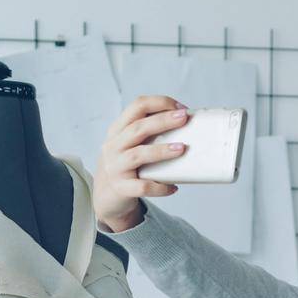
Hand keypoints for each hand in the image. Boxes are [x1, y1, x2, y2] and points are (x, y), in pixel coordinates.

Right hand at [92, 95, 189, 231]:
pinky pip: (142, 187)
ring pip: (138, 155)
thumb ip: (150, 133)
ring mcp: (115, 167)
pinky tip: (173, 187)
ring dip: (161, 150)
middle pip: (138, 128)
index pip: (137, 106)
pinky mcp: (121, 188)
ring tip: (181, 149)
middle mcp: (114, 146)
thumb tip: (189, 125)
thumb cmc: (127, 164)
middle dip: (163, 121)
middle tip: (184, 118)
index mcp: (118, 130)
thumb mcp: (131, 144)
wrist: (107, 195)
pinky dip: (159, 187)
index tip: (181, 108)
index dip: (159, 103)